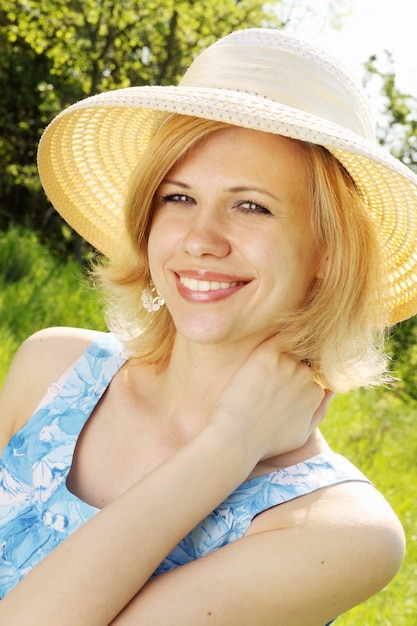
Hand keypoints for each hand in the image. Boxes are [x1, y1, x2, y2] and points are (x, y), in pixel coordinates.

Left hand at [212, 335, 330, 462]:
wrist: (237, 439)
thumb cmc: (265, 442)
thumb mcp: (301, 434)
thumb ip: (320, 411)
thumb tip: (330, 389)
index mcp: (315, 393)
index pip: (312, 372)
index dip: (296, 372)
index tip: (278, 376)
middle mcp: (306, 376)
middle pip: (303, 356)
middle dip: (293, 356)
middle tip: (273, 362)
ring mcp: (288, 365)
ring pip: (294, 343)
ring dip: (289, 341)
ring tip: (272, 347)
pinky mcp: (268, 354)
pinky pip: (283, 333)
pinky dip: (287, 327)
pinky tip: (278, 323)